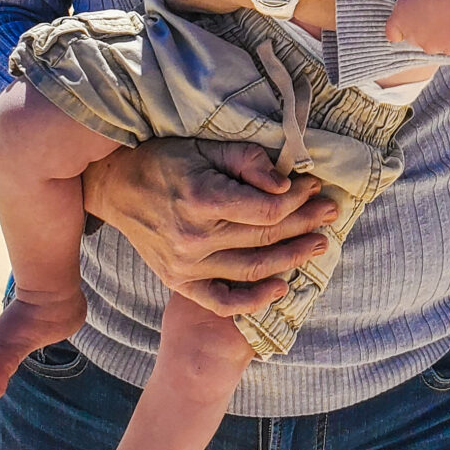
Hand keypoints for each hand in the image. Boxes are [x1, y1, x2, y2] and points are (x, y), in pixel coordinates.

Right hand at [81, 135, 338, 315]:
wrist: (117, 187)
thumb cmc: (166, 161)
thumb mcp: (207, 148)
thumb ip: (248, 163)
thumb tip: (284, 185)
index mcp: (203, 200)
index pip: (269, 210)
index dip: (299, 200)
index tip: (316, 187)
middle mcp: (195, 239)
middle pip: (266, 238)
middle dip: (305, 224)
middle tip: (331, 214)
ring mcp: (186, 266)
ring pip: (253, 269)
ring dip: (292, 258)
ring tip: (318, 245)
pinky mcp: (179, 282)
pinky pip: (221, 301)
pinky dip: (253, 300)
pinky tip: (280, 288)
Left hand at [386, 0, 449, 55]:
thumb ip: (407, 10)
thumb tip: (414, 15)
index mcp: (398, 21)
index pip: (393, 34)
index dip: (402, 29)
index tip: (412, 21)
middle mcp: (411, 37)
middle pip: (415, 39)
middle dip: (422, 30)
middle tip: (435, 15)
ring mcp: (429, 45)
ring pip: (433, 44)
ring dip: (438, 36)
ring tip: (448, 18)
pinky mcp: (447, 48)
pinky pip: (449, 47)